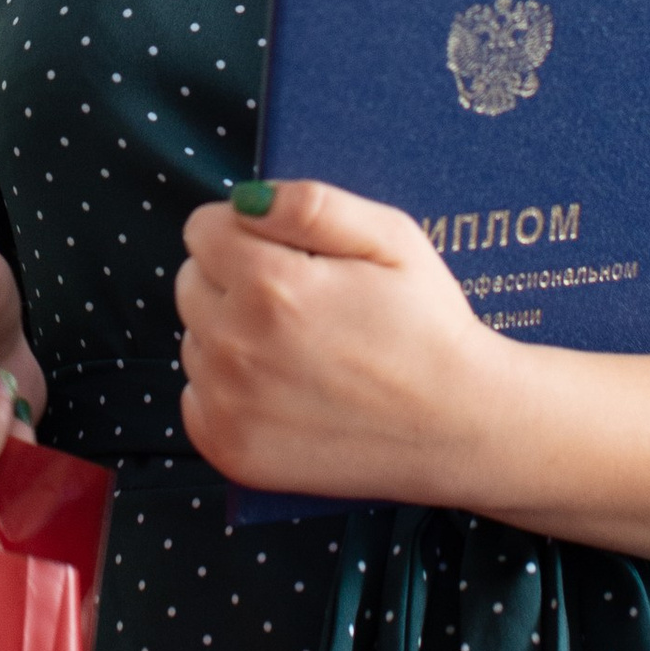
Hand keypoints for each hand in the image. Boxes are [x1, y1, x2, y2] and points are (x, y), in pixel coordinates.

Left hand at [176, 177, 519, 503]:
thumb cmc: (427, 326)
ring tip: (297, 350)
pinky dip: (227, 390)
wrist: (458, 428)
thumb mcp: (391, 238)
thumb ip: (312, 204)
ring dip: (229, 335)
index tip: (284, 251)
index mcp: (272, 286)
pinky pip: (196, 398)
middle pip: (190, 283)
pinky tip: (282, 391)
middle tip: (298, 303)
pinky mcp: (230, 450)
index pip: (201, 230)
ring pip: (194, 340)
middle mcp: (237, 347)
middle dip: (232, 280)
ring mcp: (229, 405)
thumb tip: (244, 199)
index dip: (244, 231)